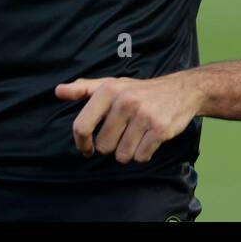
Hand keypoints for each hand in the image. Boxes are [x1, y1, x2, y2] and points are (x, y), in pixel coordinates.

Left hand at [54, 76, 201, 163]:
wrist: (182, 90)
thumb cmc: (140, 91)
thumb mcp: (113, 84)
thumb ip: (84, 88)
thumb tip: (58, 91)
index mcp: (108, 90)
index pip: (82, 126)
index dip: (81, 143)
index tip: (87, 149)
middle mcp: (125, 101)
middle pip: (103, 146)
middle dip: (112, 146)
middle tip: (123, 134)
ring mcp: (143, 115)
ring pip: (122, 155)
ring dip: (129, 152)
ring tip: (137, 136)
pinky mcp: (160, 129)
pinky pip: (141, 157)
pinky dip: (144, 154)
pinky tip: (149, 140)